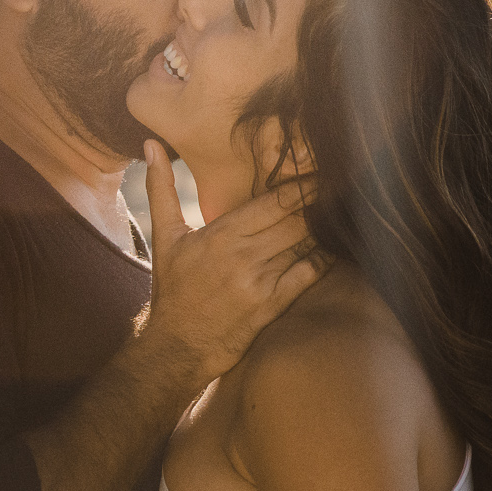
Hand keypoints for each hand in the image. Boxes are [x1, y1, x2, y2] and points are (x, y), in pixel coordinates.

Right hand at [139, 139, 323, 385]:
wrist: (176, 346)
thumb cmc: (172, 289)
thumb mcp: (164, 237)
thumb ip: (160, 188)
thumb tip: (151, 144)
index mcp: (220, 234)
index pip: (273, 201)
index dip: (302, 185)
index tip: (320, 171)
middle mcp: (242, 256)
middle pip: (296, 220)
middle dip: (318, 203)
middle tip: (340, 187)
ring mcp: (260, 282)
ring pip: (304, 245)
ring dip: (323, 228)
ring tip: (340, 211)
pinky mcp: (271, 306)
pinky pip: (307, 275)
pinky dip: (324, 259)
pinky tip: (333, 247)